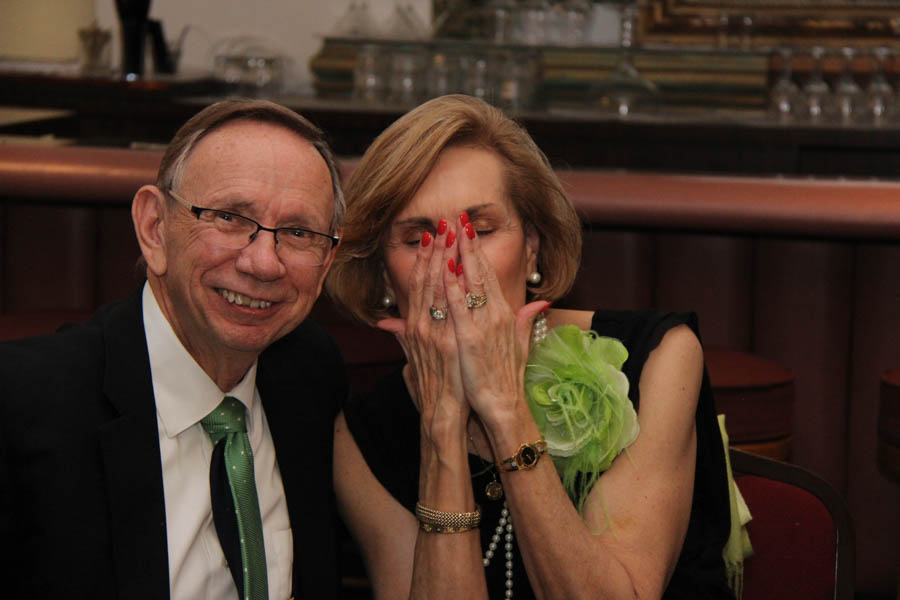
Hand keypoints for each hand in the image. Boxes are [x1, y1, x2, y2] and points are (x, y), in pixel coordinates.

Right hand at [377, 221, 468, 441]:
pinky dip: (451, 286)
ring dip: (444, 258)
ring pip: (437, 288)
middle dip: (435, 250)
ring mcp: (435, 333)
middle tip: (443, 223)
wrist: (442, 411)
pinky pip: (450, 308)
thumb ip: (403, 336)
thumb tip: (389, 325)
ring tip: (451, 234)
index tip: (431, 236)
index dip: (423, 259)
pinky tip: (456, 266)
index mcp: (415, 327)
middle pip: (426, 279)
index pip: (418, 285)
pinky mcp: (449, 342)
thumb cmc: (432, 385)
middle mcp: (421, 326)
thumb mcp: (413, 356)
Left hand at [442, 213, 548, 426]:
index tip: (468, 230)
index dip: (477, 251)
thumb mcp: (519, 344)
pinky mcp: (468, 339)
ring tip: (446, 232)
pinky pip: (457, 306)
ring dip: (455, 255)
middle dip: (467, 244)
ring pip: (467, 282)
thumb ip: (525, 321)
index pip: (489, 275)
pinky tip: (443, 266)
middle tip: (457, 218)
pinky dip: (451, 284)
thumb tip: (541, 304)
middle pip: (479, 272)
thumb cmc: (505, 378)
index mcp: (504, 314)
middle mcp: (494, 315)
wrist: (502, 406)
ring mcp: (481, 325)